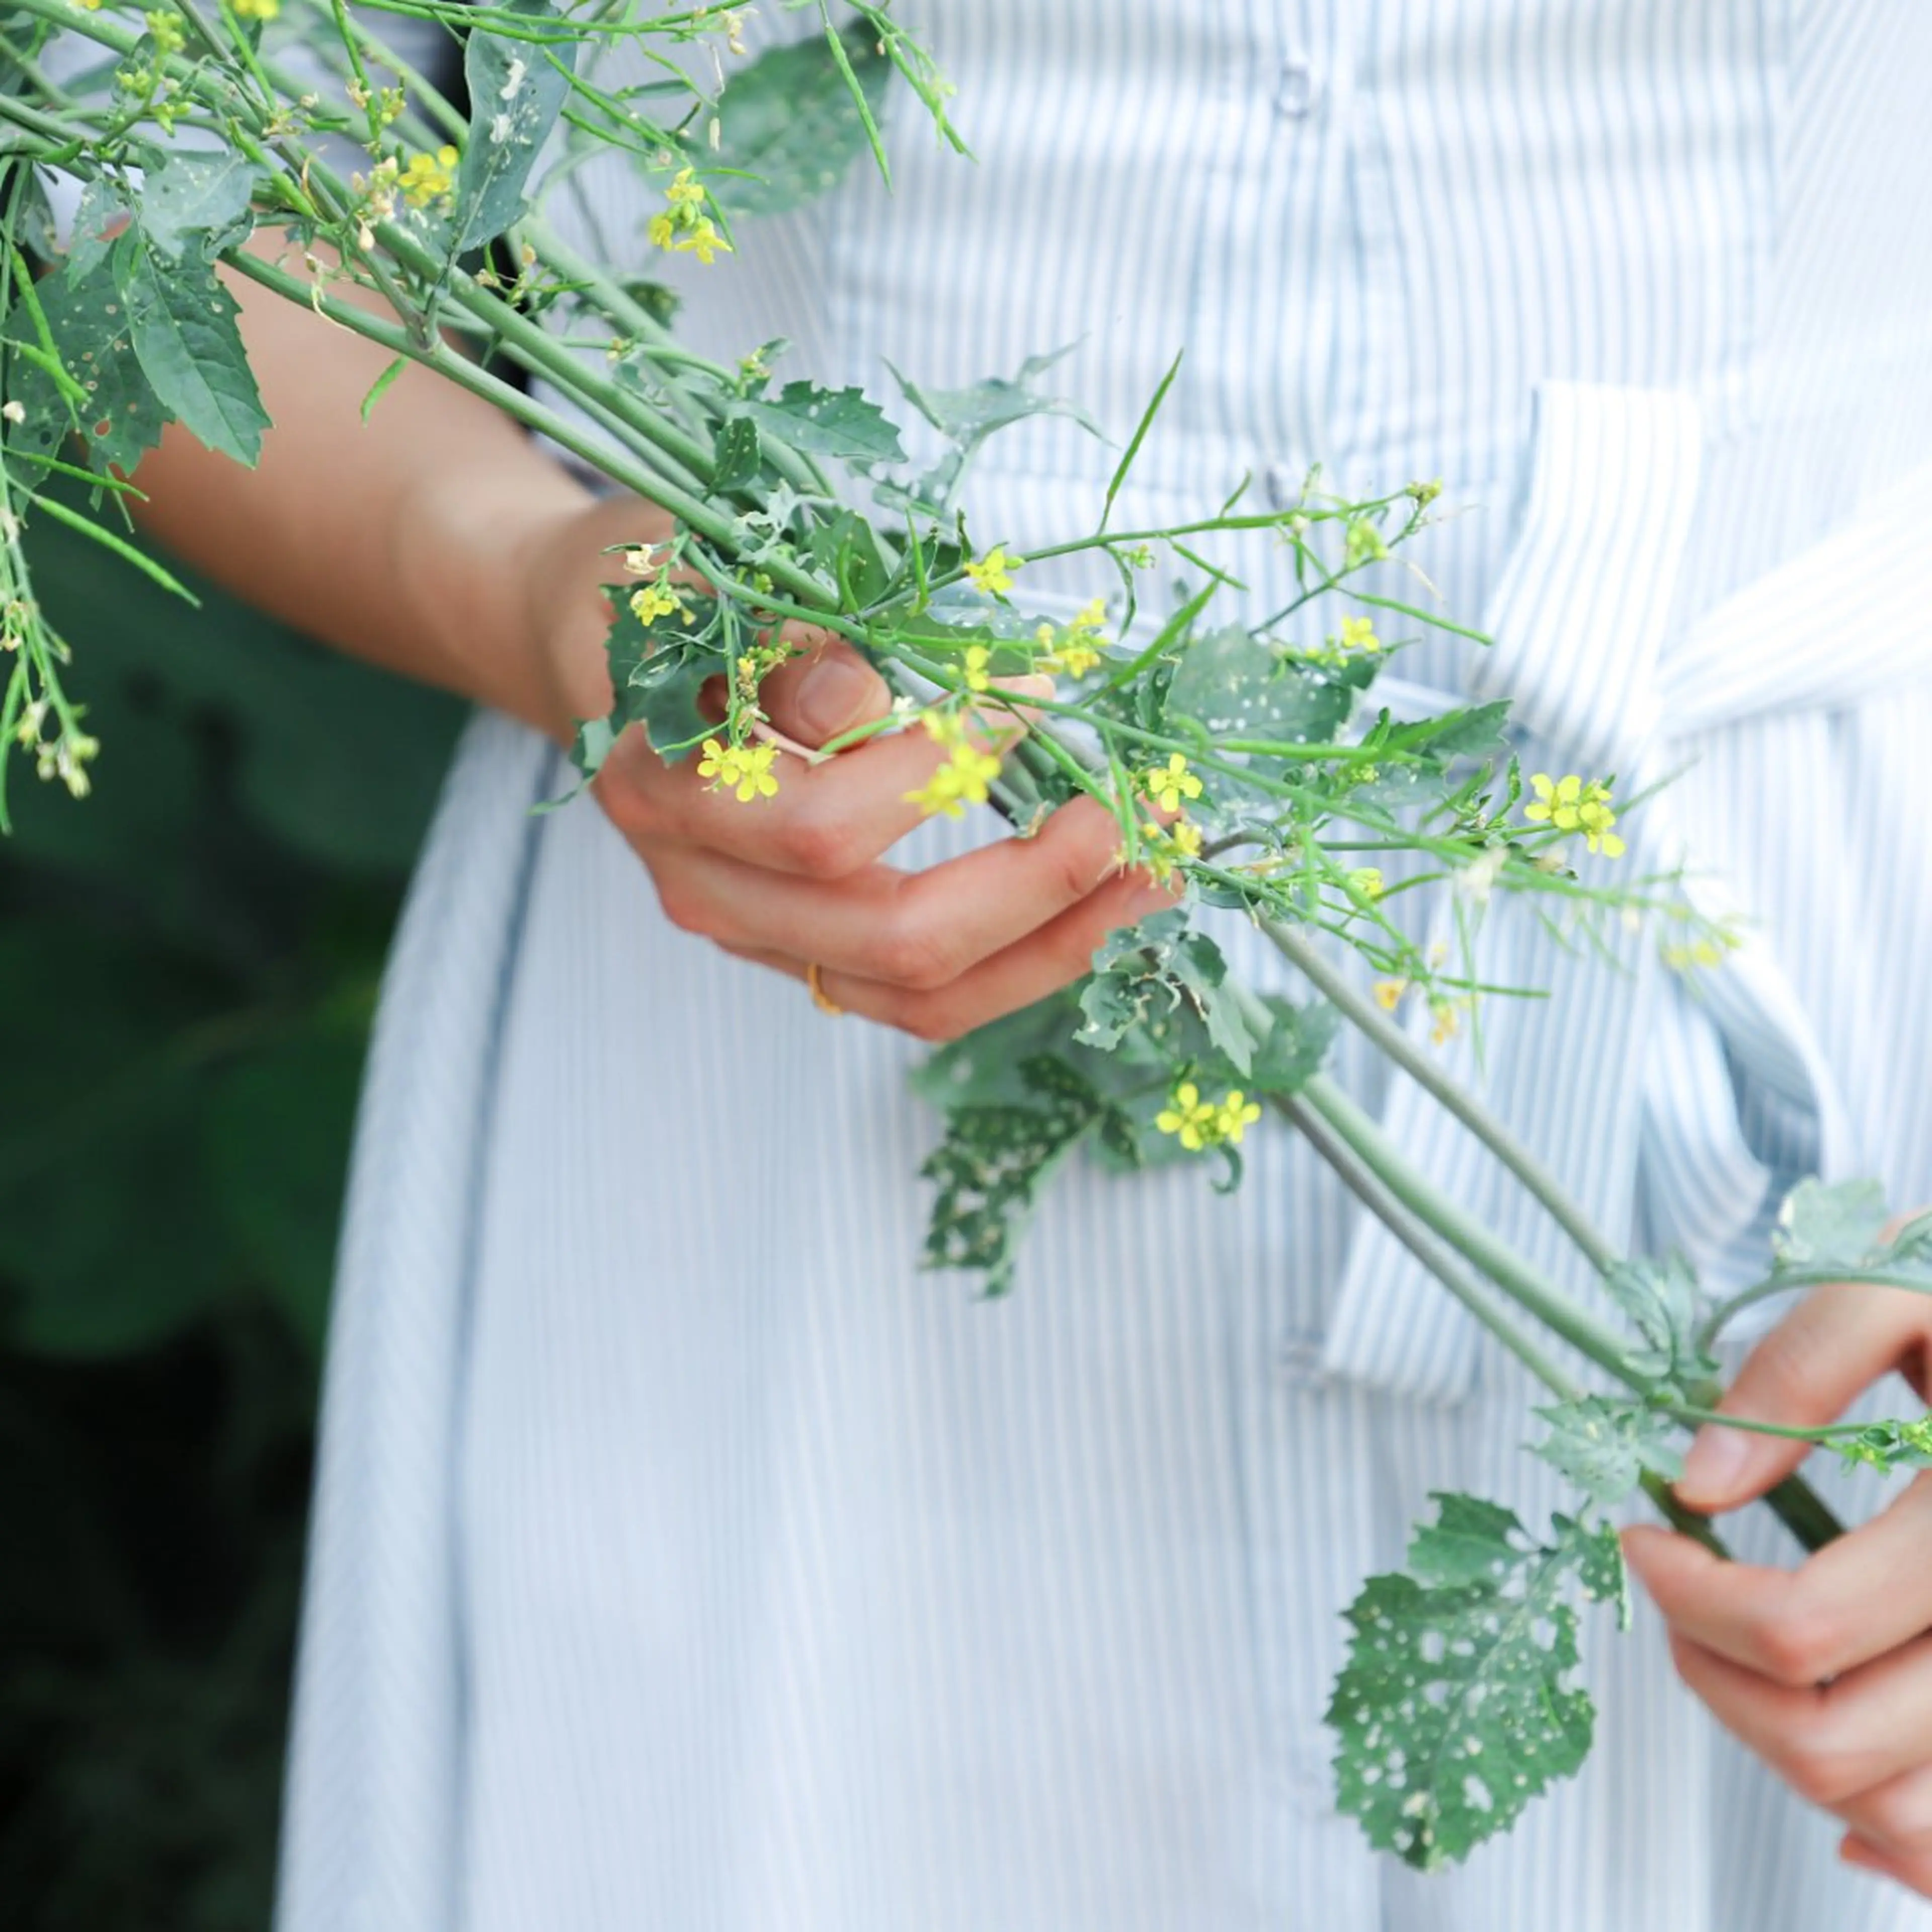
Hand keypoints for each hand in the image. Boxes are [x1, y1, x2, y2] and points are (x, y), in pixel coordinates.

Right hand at [523, 497, 1173, 1038]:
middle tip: (1129, 816)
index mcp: (669, 792)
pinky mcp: (808, 952)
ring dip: (1056, 942)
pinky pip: (926, 997)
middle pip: (889, 939)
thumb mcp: (698, 571)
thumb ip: (780, 641)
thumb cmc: (651, 589)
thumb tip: (867, 704)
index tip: (1036, 691)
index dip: (948, 767)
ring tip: (1157, 875)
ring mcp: (759, 936)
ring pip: (920, 996)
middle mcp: (707, 889)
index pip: (826, 823)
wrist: (595, 650)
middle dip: (1033, 885)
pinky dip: (1025, 958)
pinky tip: (1100, 905)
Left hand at [1623, 1266, 1931, 1895]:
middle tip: (1679, 1590)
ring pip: (1894, 1813)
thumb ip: (1802, 1365)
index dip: (1689, 1595)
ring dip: (1782, 1743)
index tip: (1646, 1535)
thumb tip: (1698, 1481)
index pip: (1798, 1629)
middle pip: (1833, 1744)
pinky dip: (1886, 1827)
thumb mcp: (1899, 1287)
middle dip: (1716, 1675)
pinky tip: (1832, 1739)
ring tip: (1741, 1647)